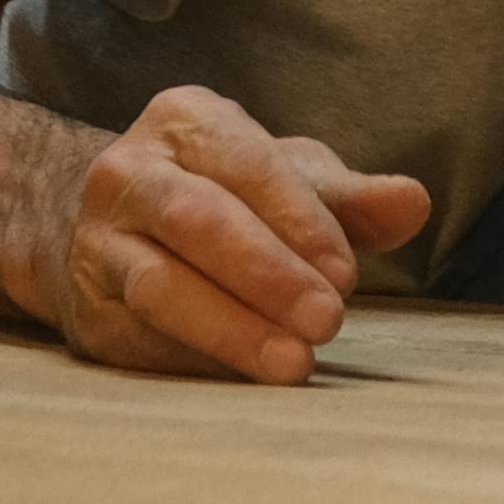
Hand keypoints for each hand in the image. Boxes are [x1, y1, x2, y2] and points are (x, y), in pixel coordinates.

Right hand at [53, 88, 430, 384]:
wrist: (110, 235)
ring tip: (292, 363)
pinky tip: (246, 381)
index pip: (245, 163)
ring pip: (160, 286)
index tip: (345, 273)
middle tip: (327, 320)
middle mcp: (129, 174)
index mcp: (187, 122)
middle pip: (197, 220)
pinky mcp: (90, 314)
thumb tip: (413, 203)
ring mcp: (99, 245)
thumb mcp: (289, 182)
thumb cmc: (226, 198)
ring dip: (231, 329)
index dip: (297, 219)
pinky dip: (198, 361)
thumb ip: (350, 198)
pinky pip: (142, 339)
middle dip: (266, 274)